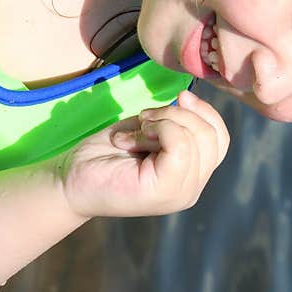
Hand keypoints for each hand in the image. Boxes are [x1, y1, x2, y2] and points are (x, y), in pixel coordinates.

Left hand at [59, 90, 229, 217]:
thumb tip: (190, 98)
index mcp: (192, 176)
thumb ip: (178, 124)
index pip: (221, 138)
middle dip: (179, 114)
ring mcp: (181, 193)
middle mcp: (192, 189)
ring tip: (135, 133)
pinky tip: (132, 139)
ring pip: (196, 137)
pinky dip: (157, 129)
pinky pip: (179, 144)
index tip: (178, 97)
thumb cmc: (106, 153)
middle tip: (144, 121)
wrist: (70, 179)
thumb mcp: (151, 131)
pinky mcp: (165, 190)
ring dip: (163, 120)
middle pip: (212, 135)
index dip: (204, 111)